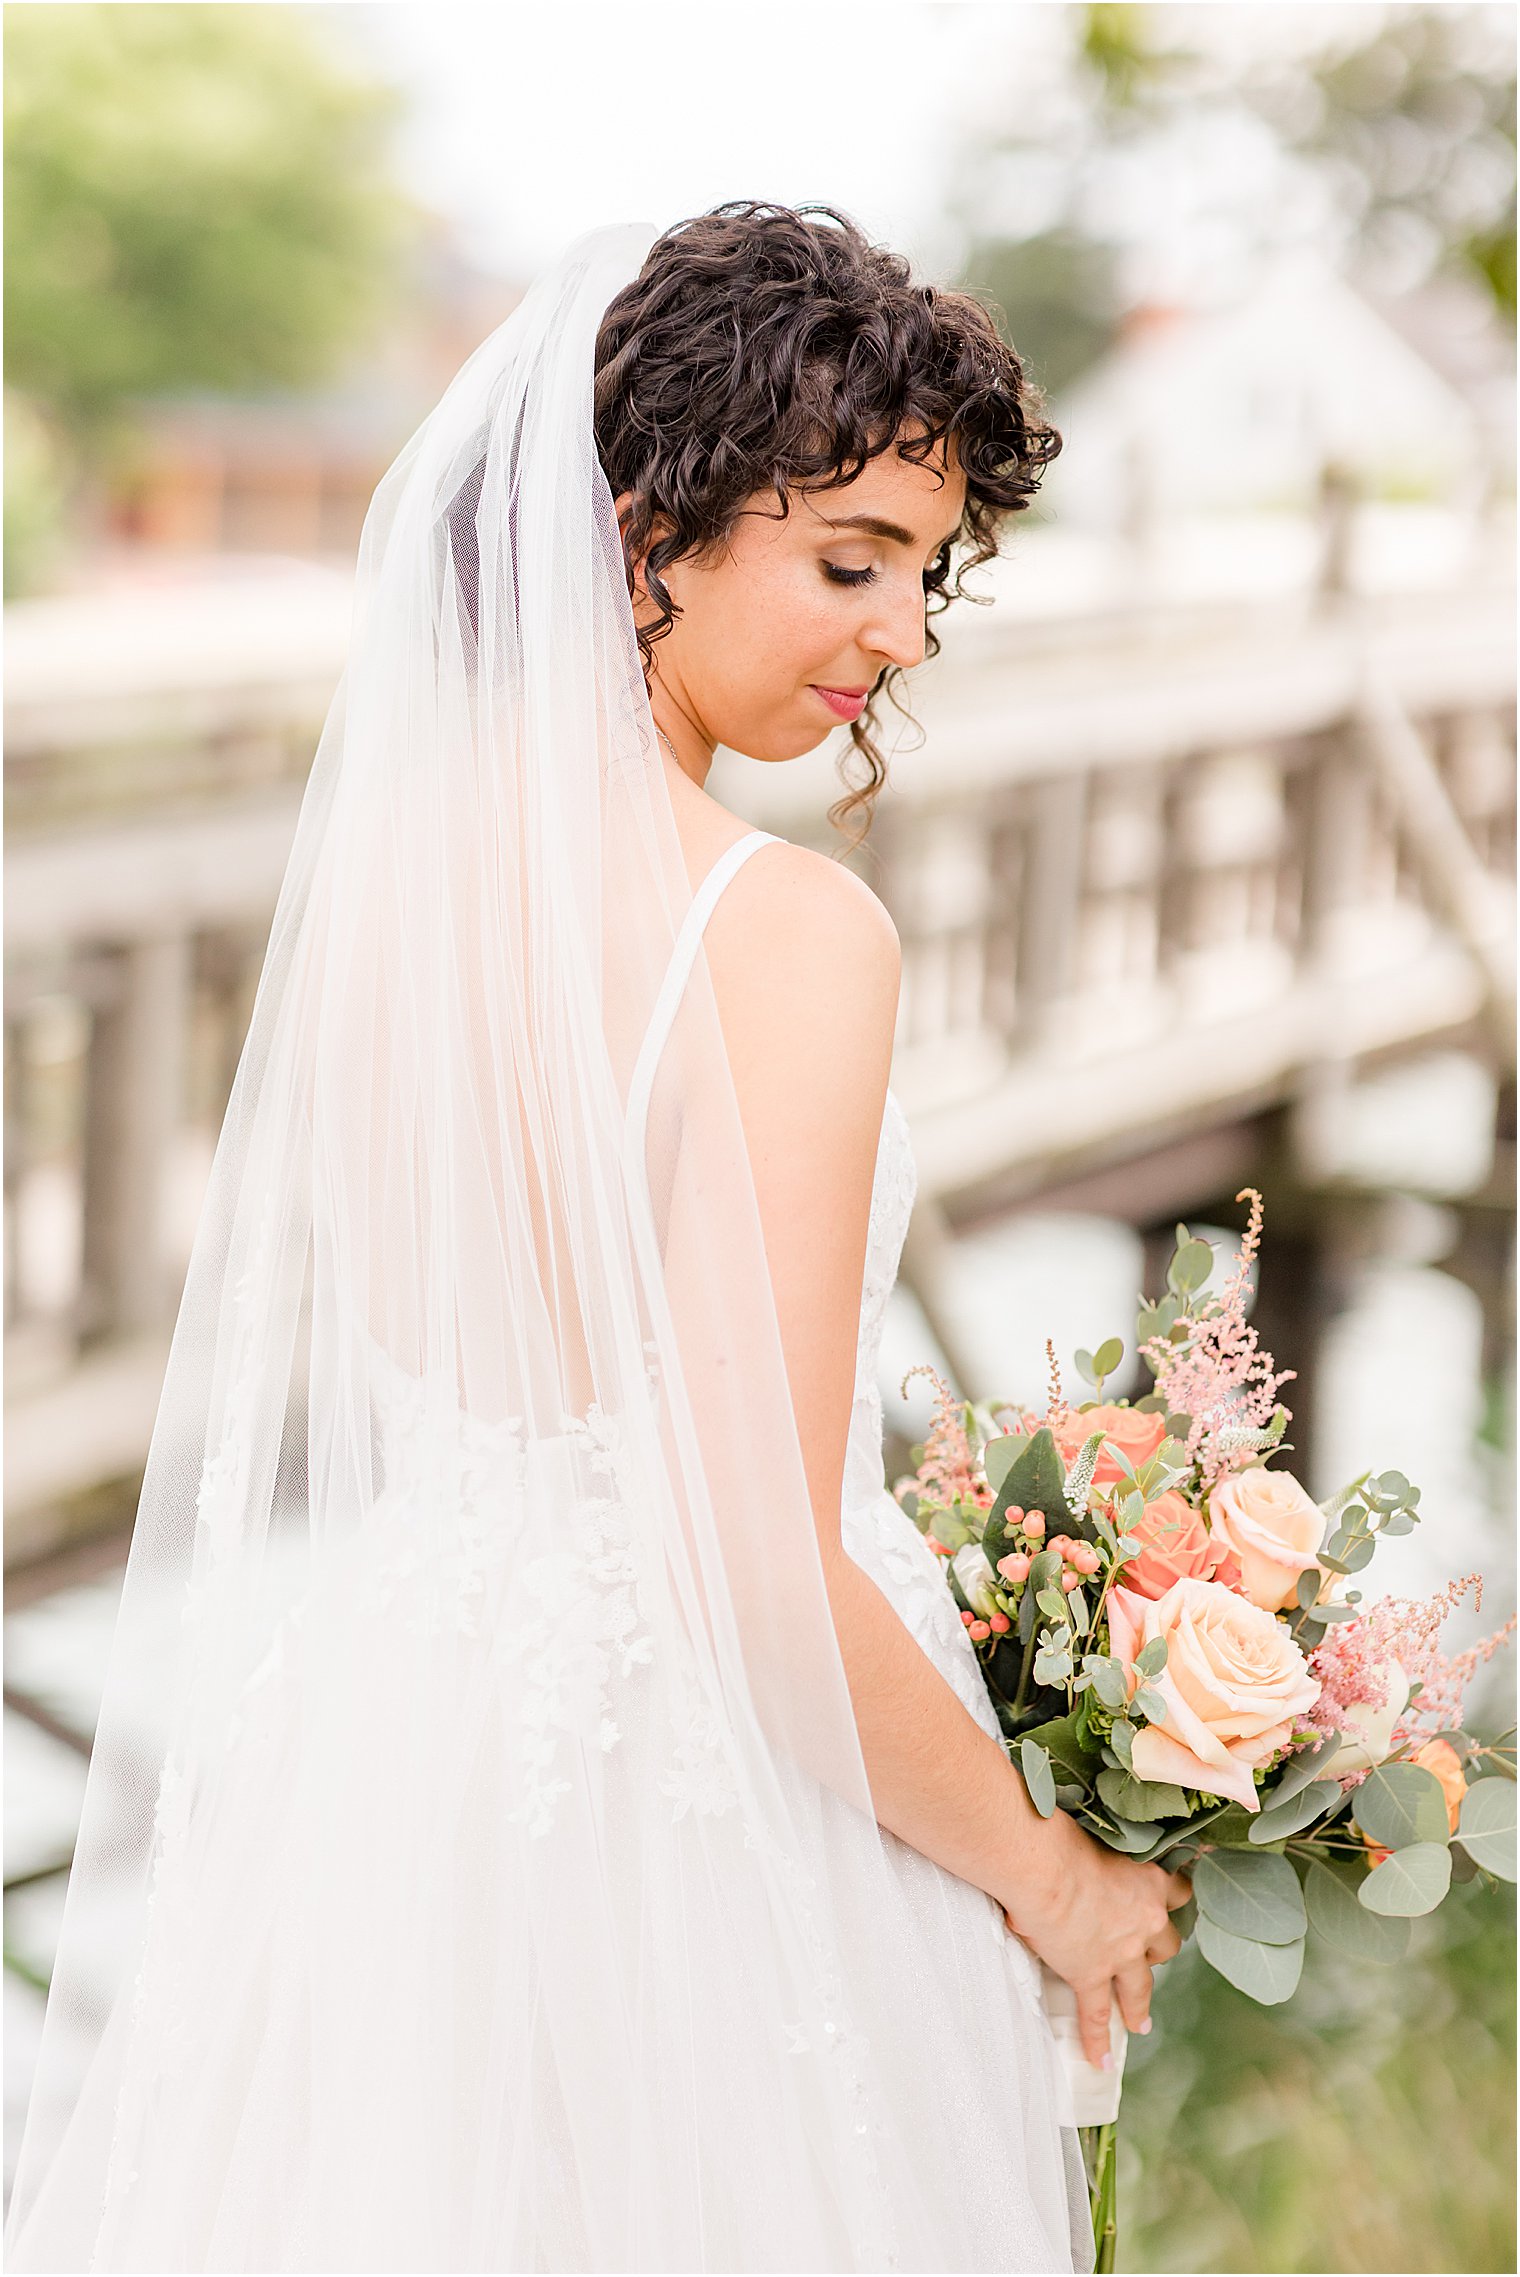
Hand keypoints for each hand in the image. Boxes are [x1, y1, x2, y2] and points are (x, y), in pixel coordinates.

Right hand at [1000, 1816, 1191, 2067]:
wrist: (1046, 1868)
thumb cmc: (1064, 1840)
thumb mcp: (1098, 1842)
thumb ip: (1102, 1859)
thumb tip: (1083, 1857)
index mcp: (1149, 1883)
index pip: (1177, 1892)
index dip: (1172, 1898)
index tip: (1170, 1900)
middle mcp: (1145, 1922)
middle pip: (1166, 1945)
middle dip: (1157, 1953)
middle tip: (1147, 1957)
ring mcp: (1121, 1954)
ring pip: (1140, 1987)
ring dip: (1140, 2004)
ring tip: (1139, 2021)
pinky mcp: (1092, 1975)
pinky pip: (1097, 2014)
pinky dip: (1097, 2039)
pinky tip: (1098, 2060)